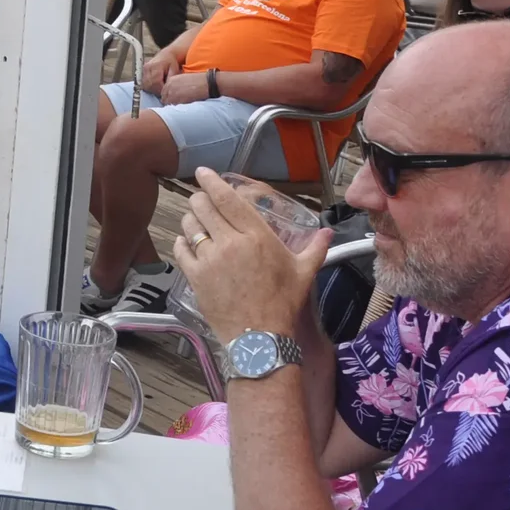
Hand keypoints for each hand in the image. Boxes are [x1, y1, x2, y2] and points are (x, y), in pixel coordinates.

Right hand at [139, 44, 182, 95]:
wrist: (166, 55)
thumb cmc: (171, 62)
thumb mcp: (174, 69)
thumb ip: (171, 78)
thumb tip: (167, 87)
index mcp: (156, 66)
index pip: (156, 82)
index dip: (160, 89)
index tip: (166, 92)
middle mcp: (147, 67)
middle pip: (149, 84)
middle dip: (156, 90)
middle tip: (163, 92)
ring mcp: (144, 69)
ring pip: (145, 85)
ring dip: (152, 89)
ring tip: (159, 88)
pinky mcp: (143, 71)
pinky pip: (144, 83)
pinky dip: (149, 86)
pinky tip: (156, 85)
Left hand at [159, 70, 212, 105]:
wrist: (208, 83)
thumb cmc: (198, 81)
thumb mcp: (183, 79)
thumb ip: (176, 85)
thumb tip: (173, 94)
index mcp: (170, 80)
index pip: (164, 92)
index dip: (169, 97)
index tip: (175, 100)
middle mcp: (169, 87)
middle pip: (164, 99)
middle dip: (170, 102)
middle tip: (178, 105)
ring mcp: (173, 94)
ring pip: (168, 104)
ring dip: (174, 106)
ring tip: (182, 107)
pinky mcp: (178, 101)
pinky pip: (174, 108)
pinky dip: (178, 110)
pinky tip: (185, 108)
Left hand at [169, 169, 329, 341]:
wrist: (261, 337)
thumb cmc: (283, 304)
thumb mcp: (304, 273)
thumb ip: (315, 249)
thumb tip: (328, 233)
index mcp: (257, 235)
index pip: (228, 198)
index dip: (211, 181)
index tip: (203, 172)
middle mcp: (231, 242)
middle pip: (203, 206)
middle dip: (199, 199)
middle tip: (201, 201)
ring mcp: (210, 259)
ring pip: (190, 225)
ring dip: (191, 219)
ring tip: (196, 222)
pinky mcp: (196, 276)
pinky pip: (181, 250)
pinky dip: (182, 243)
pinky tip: (187, 243)